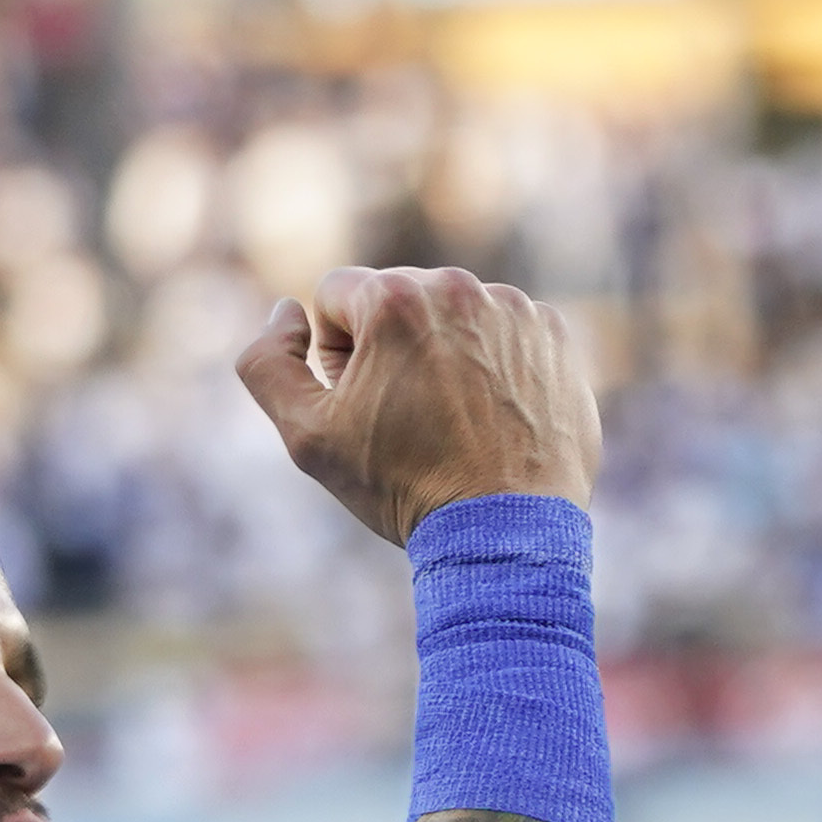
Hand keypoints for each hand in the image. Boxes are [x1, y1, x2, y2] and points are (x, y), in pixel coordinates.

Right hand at [237, 266, 603, 545]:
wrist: (509, 534)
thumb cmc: (406, 487)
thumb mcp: (308, 436)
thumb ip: (267, 363)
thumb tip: (287, 313)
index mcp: (396, 297)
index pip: (336, 296)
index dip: (338, 356)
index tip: (366, 404)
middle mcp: (460, 287)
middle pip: (396, 298)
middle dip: (389, 347)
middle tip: (410, 418)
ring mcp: (516, 309)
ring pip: (451, 315)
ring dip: (443, 353)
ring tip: (456, 421)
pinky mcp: (555, 337)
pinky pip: (503, 332)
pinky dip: (493, 365)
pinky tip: (494, 417)